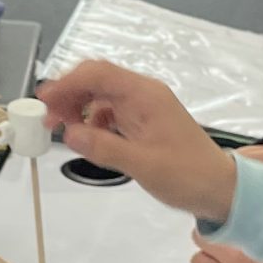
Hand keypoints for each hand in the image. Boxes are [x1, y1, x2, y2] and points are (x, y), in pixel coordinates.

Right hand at [39, 60, 238, 221]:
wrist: (219, 188)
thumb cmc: (187, 175)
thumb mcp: (142, 165)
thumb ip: (104, 147)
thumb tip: (69, 133)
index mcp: (146, 95)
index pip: (98, 74)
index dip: (67, 83)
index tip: (44, 101)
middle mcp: (144, 94)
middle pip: (97, 80)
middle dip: (69, 94)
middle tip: (47, 118)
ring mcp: (145, 107)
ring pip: (102, 95)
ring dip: (79, 107)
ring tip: (63, 130)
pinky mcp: (145, 121)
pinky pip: (112, 111)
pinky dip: (94, 120)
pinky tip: (88, 138)